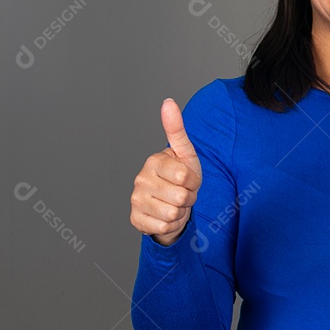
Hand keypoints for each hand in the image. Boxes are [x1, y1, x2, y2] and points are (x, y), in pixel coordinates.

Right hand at [130, 98, 202, 245]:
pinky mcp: (136, 219)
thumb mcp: (185, 153)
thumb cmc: (181, 177)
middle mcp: (140, 179)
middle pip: (182, 196)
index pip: (186, 176)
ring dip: (181, 211)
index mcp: (153, 161)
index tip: (188, 179)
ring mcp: (136, 200)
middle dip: (189, 198)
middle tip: (182, 193)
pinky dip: (171, 225)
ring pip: (173, 213)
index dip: (194, 181)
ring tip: (175, 203)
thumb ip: (177, 129)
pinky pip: (164, 227)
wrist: (172, 204)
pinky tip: (165, 216)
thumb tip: (168, 101)